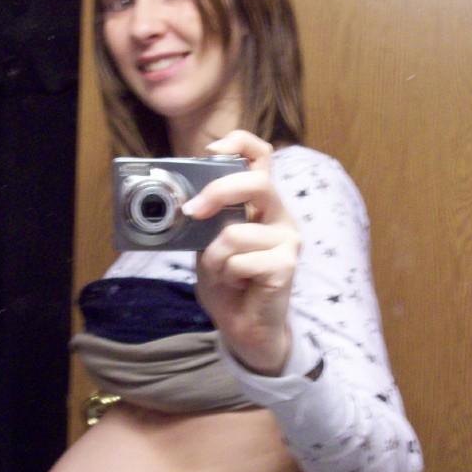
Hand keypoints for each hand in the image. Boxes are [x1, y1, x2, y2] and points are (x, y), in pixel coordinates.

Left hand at [183, 130, 300, 375]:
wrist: (245, 328)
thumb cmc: (229, 284)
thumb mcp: (207, 244)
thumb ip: (204, 221)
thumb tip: (184, 202)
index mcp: (262, 205)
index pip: (261, 157)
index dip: (239, 143)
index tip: (212, 151)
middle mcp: (280, 216)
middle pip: (256, 182)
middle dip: (217, 193)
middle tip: (193, 212)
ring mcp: (287, 240)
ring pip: (234, 232)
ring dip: (215, 258)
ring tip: (226, 274)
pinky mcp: (286, 265)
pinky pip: (239, 261)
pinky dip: (227, 276)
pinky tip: (240, 285)